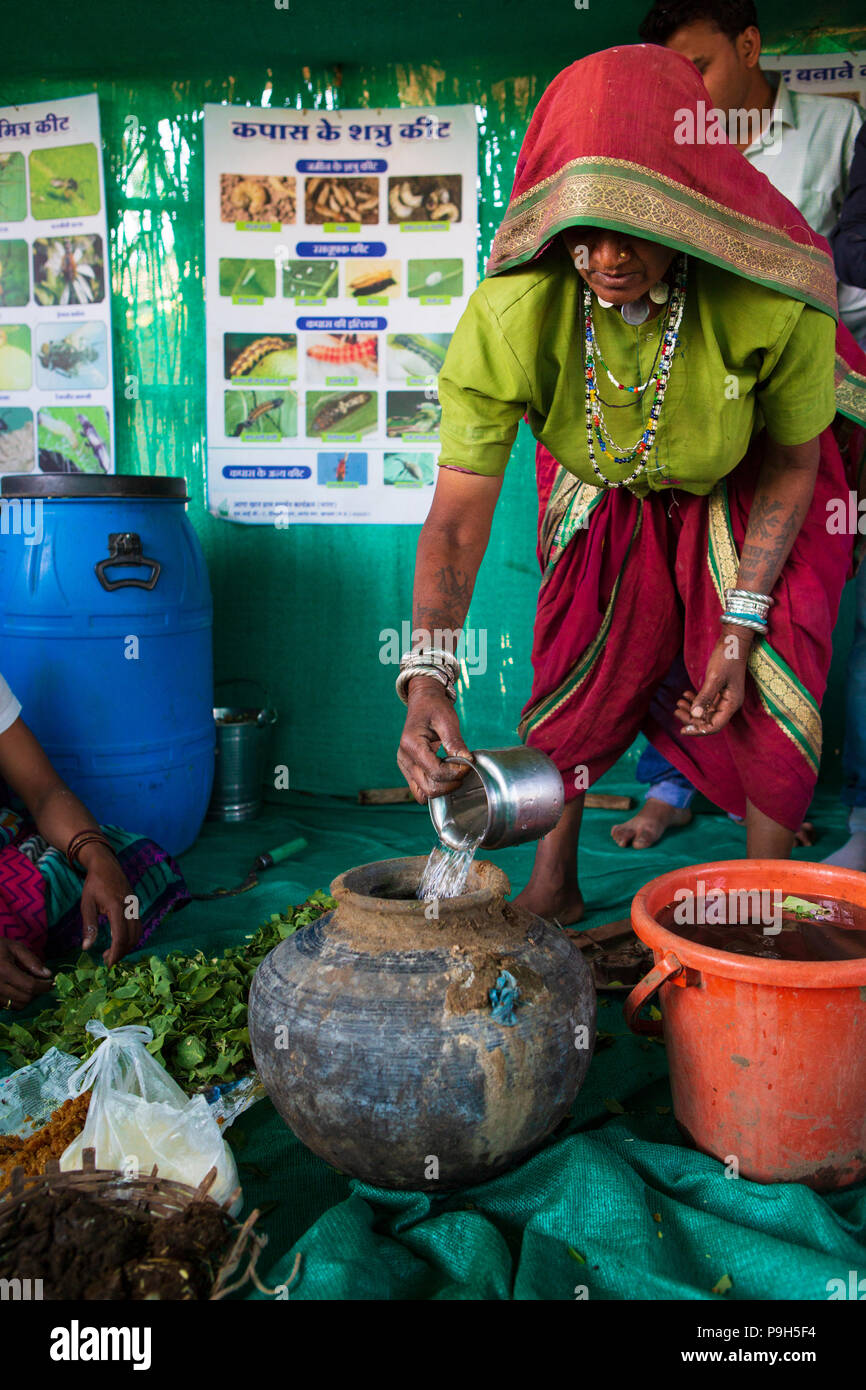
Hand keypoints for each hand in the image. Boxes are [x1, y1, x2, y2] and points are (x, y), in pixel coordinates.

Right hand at [0, 939, 53, 1009]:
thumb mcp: (14, 947)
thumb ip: (31, 960)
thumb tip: (47, 974)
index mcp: (4, 971)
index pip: (30, 986)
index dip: (44, 986)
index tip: (51, 982)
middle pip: (25, 998)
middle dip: (36, 992)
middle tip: (40, 983)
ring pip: (16, 1005)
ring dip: (26, 998)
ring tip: (27, 986)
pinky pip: (7, 1006)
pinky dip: (15, 1000)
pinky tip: (16, 989)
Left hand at [78, 842, 140, 966]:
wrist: (106, 864)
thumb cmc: (93, 883)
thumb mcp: (86, 904)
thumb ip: (89, 926)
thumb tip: (87, 948)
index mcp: (117, 907)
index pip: (120, 937)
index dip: (116, 953)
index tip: (108, 965)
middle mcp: (130, 908)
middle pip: (132, 938)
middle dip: (121, 953)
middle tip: (107, 960)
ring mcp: (135, 906)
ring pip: (138, 933)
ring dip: (127, 946)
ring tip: (112, 953)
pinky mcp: (136, 906)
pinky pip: (138, 926)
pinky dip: (131, 937)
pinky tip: (118, 940)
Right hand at [397, 679, 472, 802]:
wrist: (423, 701)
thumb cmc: (434, 707)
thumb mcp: (447, 720)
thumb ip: (455, 742)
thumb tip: (467, 761)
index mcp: (412, 744)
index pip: (435, 772)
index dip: (455, 772)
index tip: (468, 763)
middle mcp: (404, 758)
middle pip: (429, 787)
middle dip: (451, 783)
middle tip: (464, 770)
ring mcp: (404, 766)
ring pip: (424, 793)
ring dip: (443, 788)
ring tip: (455, 773)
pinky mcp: (408, 769)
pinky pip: (420, 790)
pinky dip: (435, 788)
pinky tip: (446, 776)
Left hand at [675, 632, 749, 735]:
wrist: (734, 639)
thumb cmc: (727, 657)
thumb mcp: (714, 678)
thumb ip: (704, 698)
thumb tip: (694, 716)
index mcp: (732, 704)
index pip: (715, 726)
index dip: (698, 730)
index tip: (682, 730)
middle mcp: (729, 703)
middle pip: (709, 720)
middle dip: (692, 718)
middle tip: (676, 711)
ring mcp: (725, 696)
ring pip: (706, 710)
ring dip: (692, 708)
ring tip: (678, 702)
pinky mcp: (720, 689)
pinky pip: (707, 700)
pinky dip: (696, 699)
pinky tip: (685, 694)